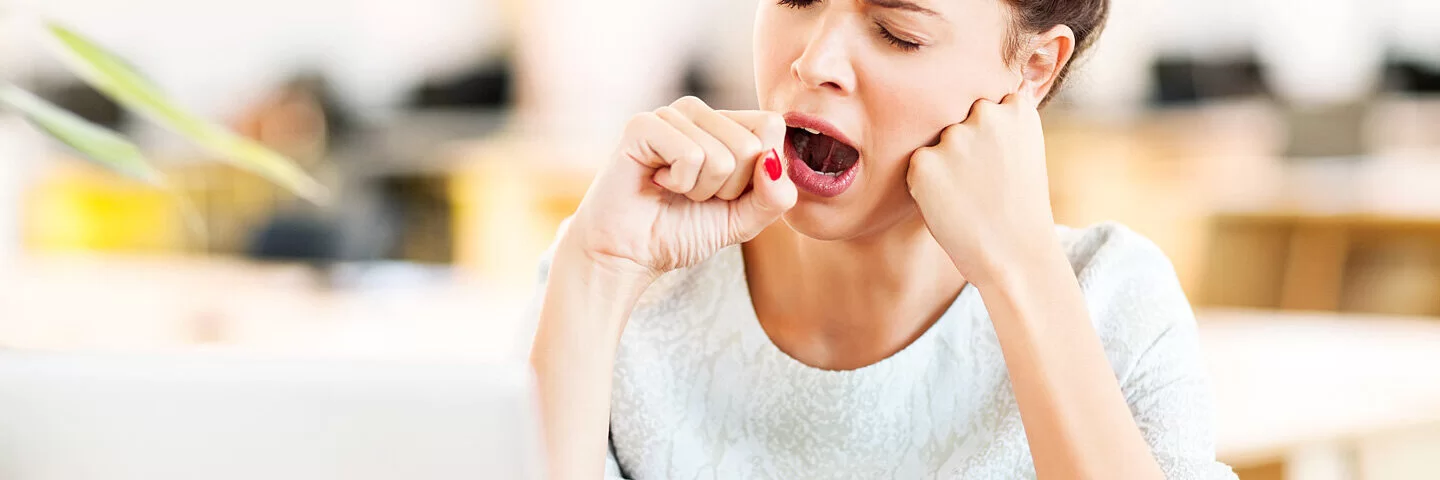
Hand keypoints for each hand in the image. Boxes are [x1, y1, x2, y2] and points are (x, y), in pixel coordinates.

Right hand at [563, 96, 797, 280]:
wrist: (628, 254)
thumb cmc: (681, 231)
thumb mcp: (743, 220)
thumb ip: (774, 197)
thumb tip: (773, 161)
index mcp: (725, 125)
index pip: (771, 127)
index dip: (758, 174)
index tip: (726, 193)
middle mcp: (700, 112)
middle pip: (751, 146)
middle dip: (728, 189)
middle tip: (693, 195)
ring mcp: (670, 114)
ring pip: (723, 155)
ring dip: (701, 190)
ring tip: (673, 190)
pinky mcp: (643, 125)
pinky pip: (691, 155)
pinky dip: (679, 183)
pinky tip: (656, 183)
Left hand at [906, 94, 1060, 286]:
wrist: (1014, 253)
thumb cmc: (1019, 207)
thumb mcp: (1024, 152)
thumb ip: (1001, 125)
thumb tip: (970, 108)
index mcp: (1016, 108)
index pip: (987, 103)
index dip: (988, 136)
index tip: (998, 162)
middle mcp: (984, 114)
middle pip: (957, 119)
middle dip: (963, 145)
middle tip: (981, 183)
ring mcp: (953, 137)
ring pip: (937, 142)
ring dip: (943, 163)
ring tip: (967, 196)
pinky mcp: (924, 162)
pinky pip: (918, 165)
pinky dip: (926, 183)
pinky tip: (951, 203)